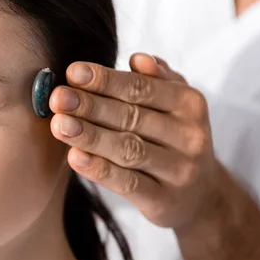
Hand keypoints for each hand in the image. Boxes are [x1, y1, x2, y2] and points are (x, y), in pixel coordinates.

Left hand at [49, 54, 225, 229]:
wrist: (201, 195)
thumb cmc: (175, 139)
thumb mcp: (175, 104)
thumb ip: (157, 79)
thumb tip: (137, 58)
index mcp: (190, 104)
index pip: (141, 88)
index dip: (105, 79)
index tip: (72, 72)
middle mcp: (189, 136)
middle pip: (132, 117)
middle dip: (91, 105)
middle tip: (58, 97)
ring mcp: (179, 171)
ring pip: (128, 149)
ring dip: (90, 135)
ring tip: (59, 124)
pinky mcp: (163, 201)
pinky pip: (127, 183)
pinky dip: (99, 169)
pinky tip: (74, 157)